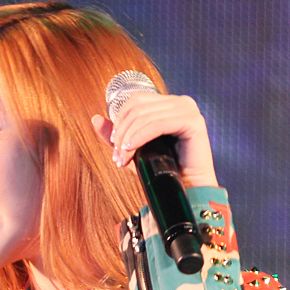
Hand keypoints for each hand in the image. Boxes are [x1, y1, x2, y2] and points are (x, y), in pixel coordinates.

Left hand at [91, 92, 217, 187]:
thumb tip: (95, 119)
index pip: (136, 100)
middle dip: (122, 132)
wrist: (187, 189)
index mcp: (169, 104)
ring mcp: (188, 110)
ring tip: (122, 159)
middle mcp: (180, 102)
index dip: (120, 120)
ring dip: (128, 138)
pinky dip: (140, 137)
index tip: (114, 144)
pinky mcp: (193, 122)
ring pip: (145, 116)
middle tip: (117, 156)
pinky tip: (131, 149)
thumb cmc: (163, 170)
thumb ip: (117, 134)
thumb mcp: (134, 149)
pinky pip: (158, 124)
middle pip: (138, 107)